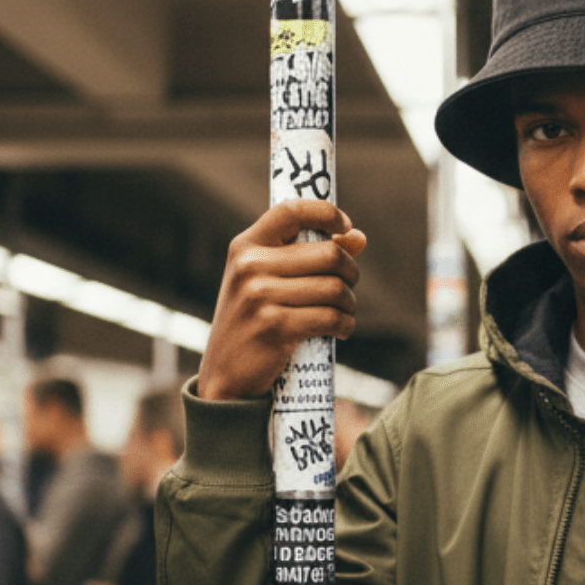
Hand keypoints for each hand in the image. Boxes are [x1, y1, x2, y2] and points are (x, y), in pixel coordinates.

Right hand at [198, 199, 367, 400]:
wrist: (225, 375)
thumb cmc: (254, 321)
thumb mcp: (268, 281)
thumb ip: (309, 255)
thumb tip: (358, 237)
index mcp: (246, 246)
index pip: (292, 210)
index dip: (327, 213)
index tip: (345, 228)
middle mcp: (250, 266)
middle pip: (329, 254)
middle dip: (350, 272)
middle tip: (347, 288)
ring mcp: (259, 296)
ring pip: (334, 288)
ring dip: (349, 303)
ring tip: (344, 312)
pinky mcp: (274, 327)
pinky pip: (330, 317)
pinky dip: (345, 325)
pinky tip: (341, 329)